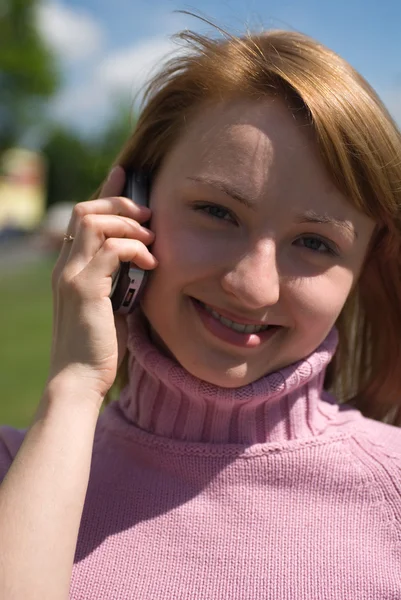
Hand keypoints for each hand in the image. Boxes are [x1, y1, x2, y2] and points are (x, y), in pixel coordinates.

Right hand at [48, 166, 156, 404]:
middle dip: (120, 204)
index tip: (124, 174)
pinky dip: (135, 250)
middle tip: (149, 214)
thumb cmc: (99, 346)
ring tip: (151, 241)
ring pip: (96, 224)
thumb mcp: (112, 305)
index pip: (83, 218)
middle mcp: (66, 266)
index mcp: (70, 268)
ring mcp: (72, 275)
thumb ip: (120, 280)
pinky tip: (150, 264)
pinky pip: (111, 250)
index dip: (105, 193)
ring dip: (130, 225)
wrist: (79, 379)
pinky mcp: (86, 288)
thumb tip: (145, 262)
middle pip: (86, 211)